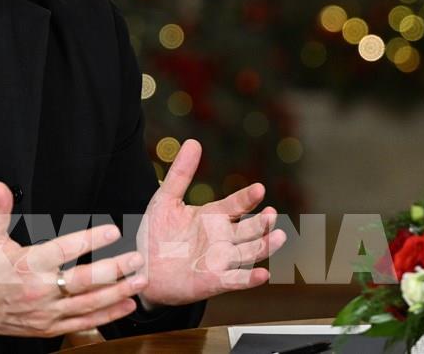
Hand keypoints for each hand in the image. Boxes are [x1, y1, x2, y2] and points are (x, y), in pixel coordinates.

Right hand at [0, 181, 147, 337]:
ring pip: (89, 304)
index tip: (113, 230)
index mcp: (28, 264)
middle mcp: (41, 289)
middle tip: (136, 258)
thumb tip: (1, 185)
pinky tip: (127, 305)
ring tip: (140, 280)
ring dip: (118, 292)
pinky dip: (107, 316)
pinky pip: (83, 323)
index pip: (64, 250)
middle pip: (83, 281)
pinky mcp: (50, 327)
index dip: (90, 240)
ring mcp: (47, 312)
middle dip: (114, 270)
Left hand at [137, 140, 286, 306]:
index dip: (248, 197)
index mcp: (214, 216)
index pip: (236, 204)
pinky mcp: (214, 282)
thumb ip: (180, 174)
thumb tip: (193, 142)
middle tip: (271, 214)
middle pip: (249, 229)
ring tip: (279, 236)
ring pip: (249, 252)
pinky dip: (250, 278)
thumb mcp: (166, 200)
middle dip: (261, 222)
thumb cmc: (158, 234)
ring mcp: (221, 260)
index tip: (259, 189)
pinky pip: (236, 280)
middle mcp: (222, 238)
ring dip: (265, 245)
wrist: (144, 269)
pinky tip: (264, 274)